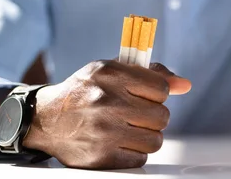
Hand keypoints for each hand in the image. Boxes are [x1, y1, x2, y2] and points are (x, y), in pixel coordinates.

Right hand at [22, 60, 191, 168]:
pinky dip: (134, 153)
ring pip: (155, 139)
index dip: (157, 94)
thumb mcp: (112, 71)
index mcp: (111, 74)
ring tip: (129, 129)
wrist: (45, 119)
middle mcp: (106, 102)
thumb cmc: (86, 92)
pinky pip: (140, 158)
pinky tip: (119, 142)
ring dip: (146, 136)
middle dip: (152, 116)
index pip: (162, 89)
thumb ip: (152, 75)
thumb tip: (185, 85)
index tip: (145, 96)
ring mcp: (103, 131)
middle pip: (162, 116)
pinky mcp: (100, 156)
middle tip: (135, 115)